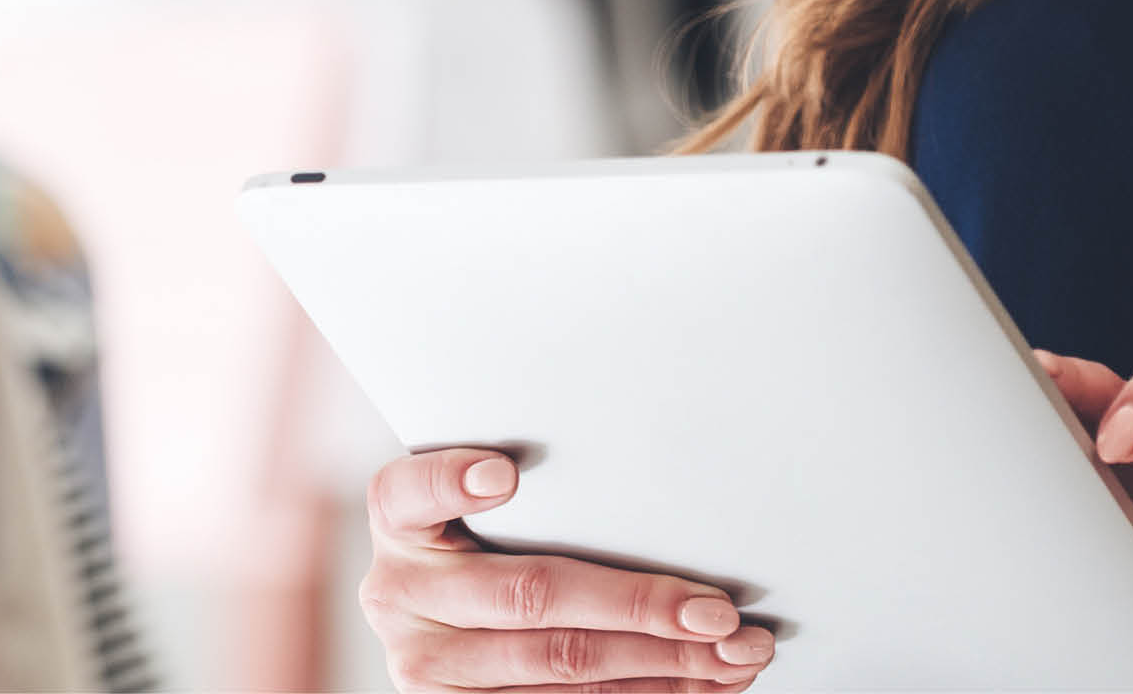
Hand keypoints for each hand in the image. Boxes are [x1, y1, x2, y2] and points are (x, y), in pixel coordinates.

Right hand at [360, 446, 778, 690]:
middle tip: (714, 609)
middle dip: (637, 604)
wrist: (441, 623)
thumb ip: (522, 486)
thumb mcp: (476, 504)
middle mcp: (398, 595)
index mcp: (398, 523)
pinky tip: (705, 682)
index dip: (454, 482)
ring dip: (664, 662)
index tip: (507, 474)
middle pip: (529, 595)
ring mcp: (424, 668)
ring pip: (562, 666)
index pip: (409, 492)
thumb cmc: (483, 539)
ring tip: (734, 650)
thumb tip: (628, 460)